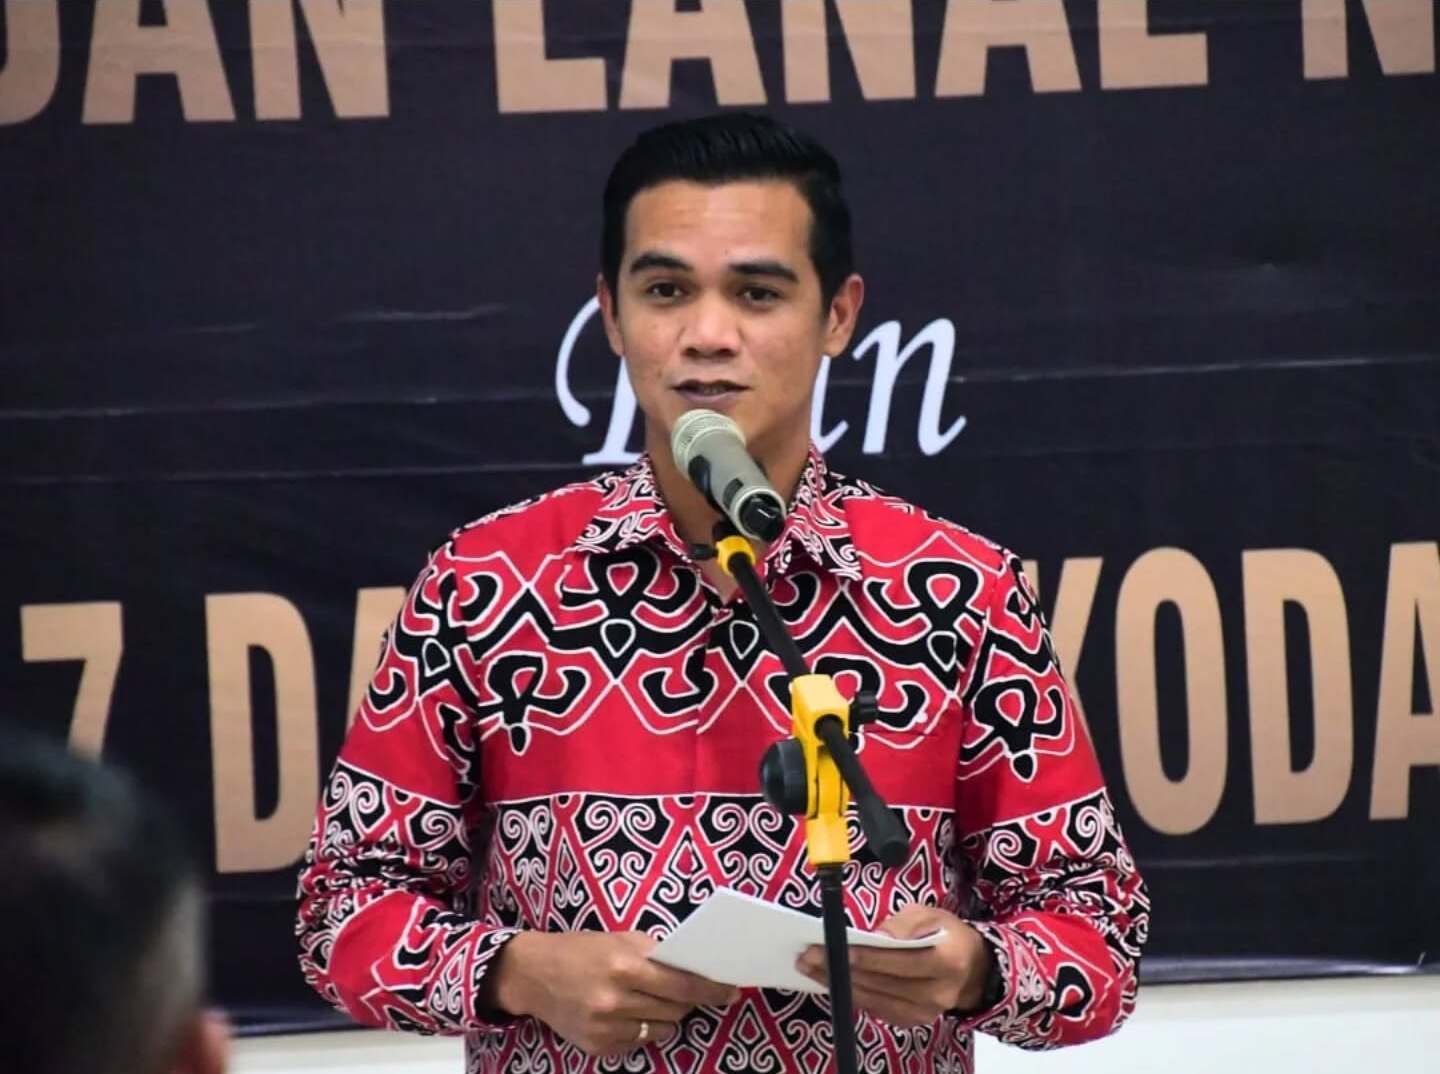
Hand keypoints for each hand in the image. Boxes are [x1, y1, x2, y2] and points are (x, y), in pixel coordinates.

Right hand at [482, 930, 738, 1056]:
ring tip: (648, 998)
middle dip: (688, 998)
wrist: (533, 974)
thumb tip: (695, 968)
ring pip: (663, 1027)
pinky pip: (641, 1041)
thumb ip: (656, 955)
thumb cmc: (582, 949)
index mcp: (624, 966)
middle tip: (688, 989)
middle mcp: (616, 1000)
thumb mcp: (620, 939)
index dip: (711, 989)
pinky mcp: (599, 1047)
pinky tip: (627, 1012)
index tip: (732, 991)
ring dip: (666, 1014)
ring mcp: (607, 1027)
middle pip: (677, 1008)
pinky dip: (643, 1028)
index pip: (683, 983)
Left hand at [796, 905, 992, 1027]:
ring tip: (810, 967)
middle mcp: (937, 993)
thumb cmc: (946, 934)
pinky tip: (829, 981)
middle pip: (882, 983)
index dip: (869, 957)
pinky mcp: (912, 1020)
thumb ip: (904, 923)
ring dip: (838, 984)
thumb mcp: (931, 915)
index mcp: (947, 962)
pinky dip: (851, 994)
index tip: (839, 948)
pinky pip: (876, 1009)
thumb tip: (875, 935)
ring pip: (874, 999)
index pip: (901, 961)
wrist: (971, 969)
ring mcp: (925, 1012)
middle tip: (809, 955)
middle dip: (842, 969)